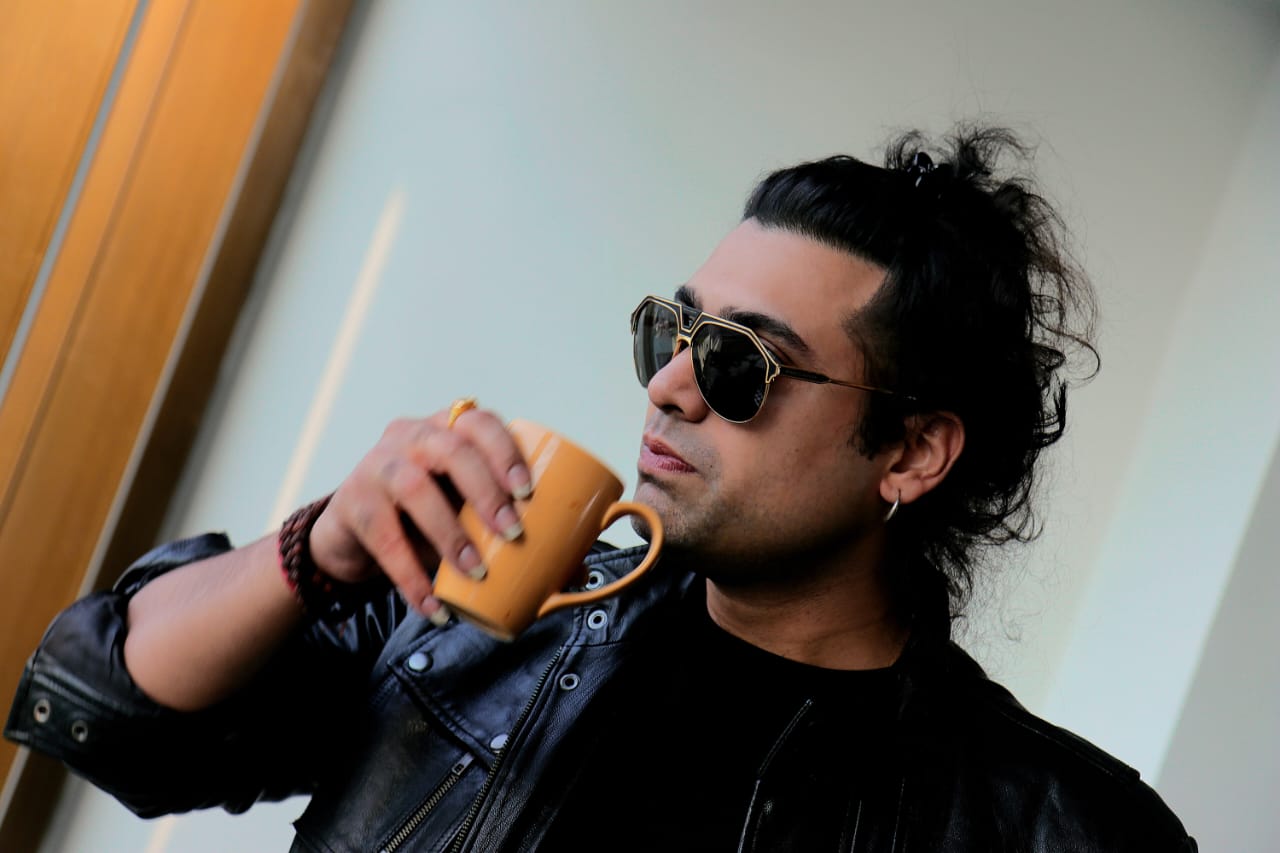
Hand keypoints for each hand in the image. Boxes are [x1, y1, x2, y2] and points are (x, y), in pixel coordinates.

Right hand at [306, 405, 531, 617]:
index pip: (478, 421)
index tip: (528, 489)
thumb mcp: (465, 517)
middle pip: (451, 450)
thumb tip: (574, 572)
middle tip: (513, 533)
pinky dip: (411, 576)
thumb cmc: (425, 519)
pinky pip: (383, 537)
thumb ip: (511, 535)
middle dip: (487, 492)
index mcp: (447, 429)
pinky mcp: (351, 502)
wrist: (353, 536)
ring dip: (451, 532)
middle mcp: (411, 436)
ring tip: (477, 570)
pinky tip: (432, 603)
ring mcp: (377, 465)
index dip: (505, 450)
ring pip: (414, 487)